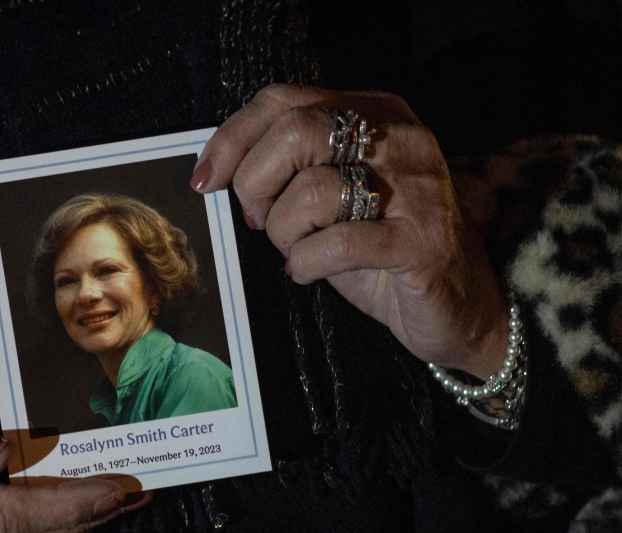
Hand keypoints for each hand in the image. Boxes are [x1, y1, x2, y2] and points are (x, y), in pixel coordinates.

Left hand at [192, 84, 508, 380]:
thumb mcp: (329, 195)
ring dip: (284, 232)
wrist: (455, 303)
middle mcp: (400, 138)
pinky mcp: (421, 242)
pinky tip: (308, 271)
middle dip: (255, 183)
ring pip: (311, 190)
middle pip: (295, 132)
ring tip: (298, 250)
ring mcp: (416, 188)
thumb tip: (218, 169)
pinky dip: (306, 263)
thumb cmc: (377, 247)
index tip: (206, 179)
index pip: (283, 100)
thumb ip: (287, 169)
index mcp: (374, 113)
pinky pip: (337, 243)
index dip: (232, 138)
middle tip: (258, 220)